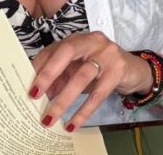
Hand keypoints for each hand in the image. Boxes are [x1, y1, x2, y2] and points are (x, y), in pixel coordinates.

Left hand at [28, 32, 151, 131]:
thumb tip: (38, 95)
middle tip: (34, 95)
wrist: (134, 70)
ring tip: (50, 118)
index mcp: (78, 39)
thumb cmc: (101, 69)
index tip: (27, 85)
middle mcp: (92, 41)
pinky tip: (73, 124)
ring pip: (82, 76)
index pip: (54, 49)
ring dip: (64, 99)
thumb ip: (60, 78)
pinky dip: (83, 111)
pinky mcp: (118, 70)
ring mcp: (108, 54)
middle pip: (67, 52)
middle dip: (48, 73)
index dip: (39, 67)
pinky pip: (98, 93)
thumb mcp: (78, 69)